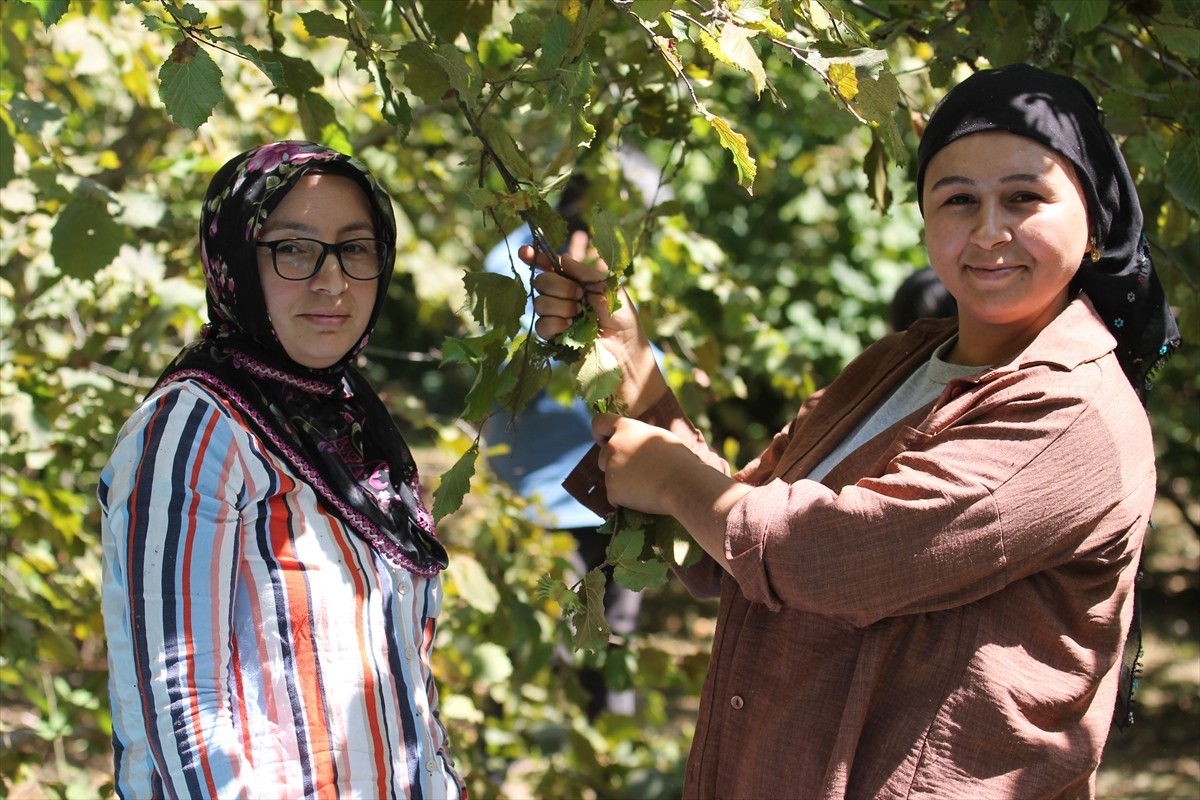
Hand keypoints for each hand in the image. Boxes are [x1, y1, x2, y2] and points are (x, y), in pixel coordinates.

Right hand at [519, 231, 666, 415]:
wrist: (624, 347)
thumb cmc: (621, 316)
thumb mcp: (608, 287)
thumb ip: (585, 272)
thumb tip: (561, 258)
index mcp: (573, 280)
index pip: (548, 265)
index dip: (534, 257)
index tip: (525, 252)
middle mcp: (560, 296)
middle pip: (541, 281)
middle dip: (559, 286)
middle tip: (579, 296)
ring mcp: (554, 316)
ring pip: (539, 303)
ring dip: (562, 307)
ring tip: (580, 315)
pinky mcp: (552, 337)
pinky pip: (541, 325)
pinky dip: (556, 324)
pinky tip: (570, 327)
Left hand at [592, 412, 690, 515]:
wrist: (683, 484)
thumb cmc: (678, 459)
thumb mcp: (658, 438)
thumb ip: (638, 437)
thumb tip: (632, 441)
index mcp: (626, 429)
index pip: (599, 423)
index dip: (600, 433)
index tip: (604, 441)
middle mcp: (613, 446)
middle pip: (603, 455)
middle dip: (615, 463)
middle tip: (638, 471)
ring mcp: (611, 469)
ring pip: (610, 476)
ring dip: (621, 481)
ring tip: (647, 485)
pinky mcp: (612, 491)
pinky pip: (615, 496)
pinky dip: (625, 499)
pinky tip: (644, 497)